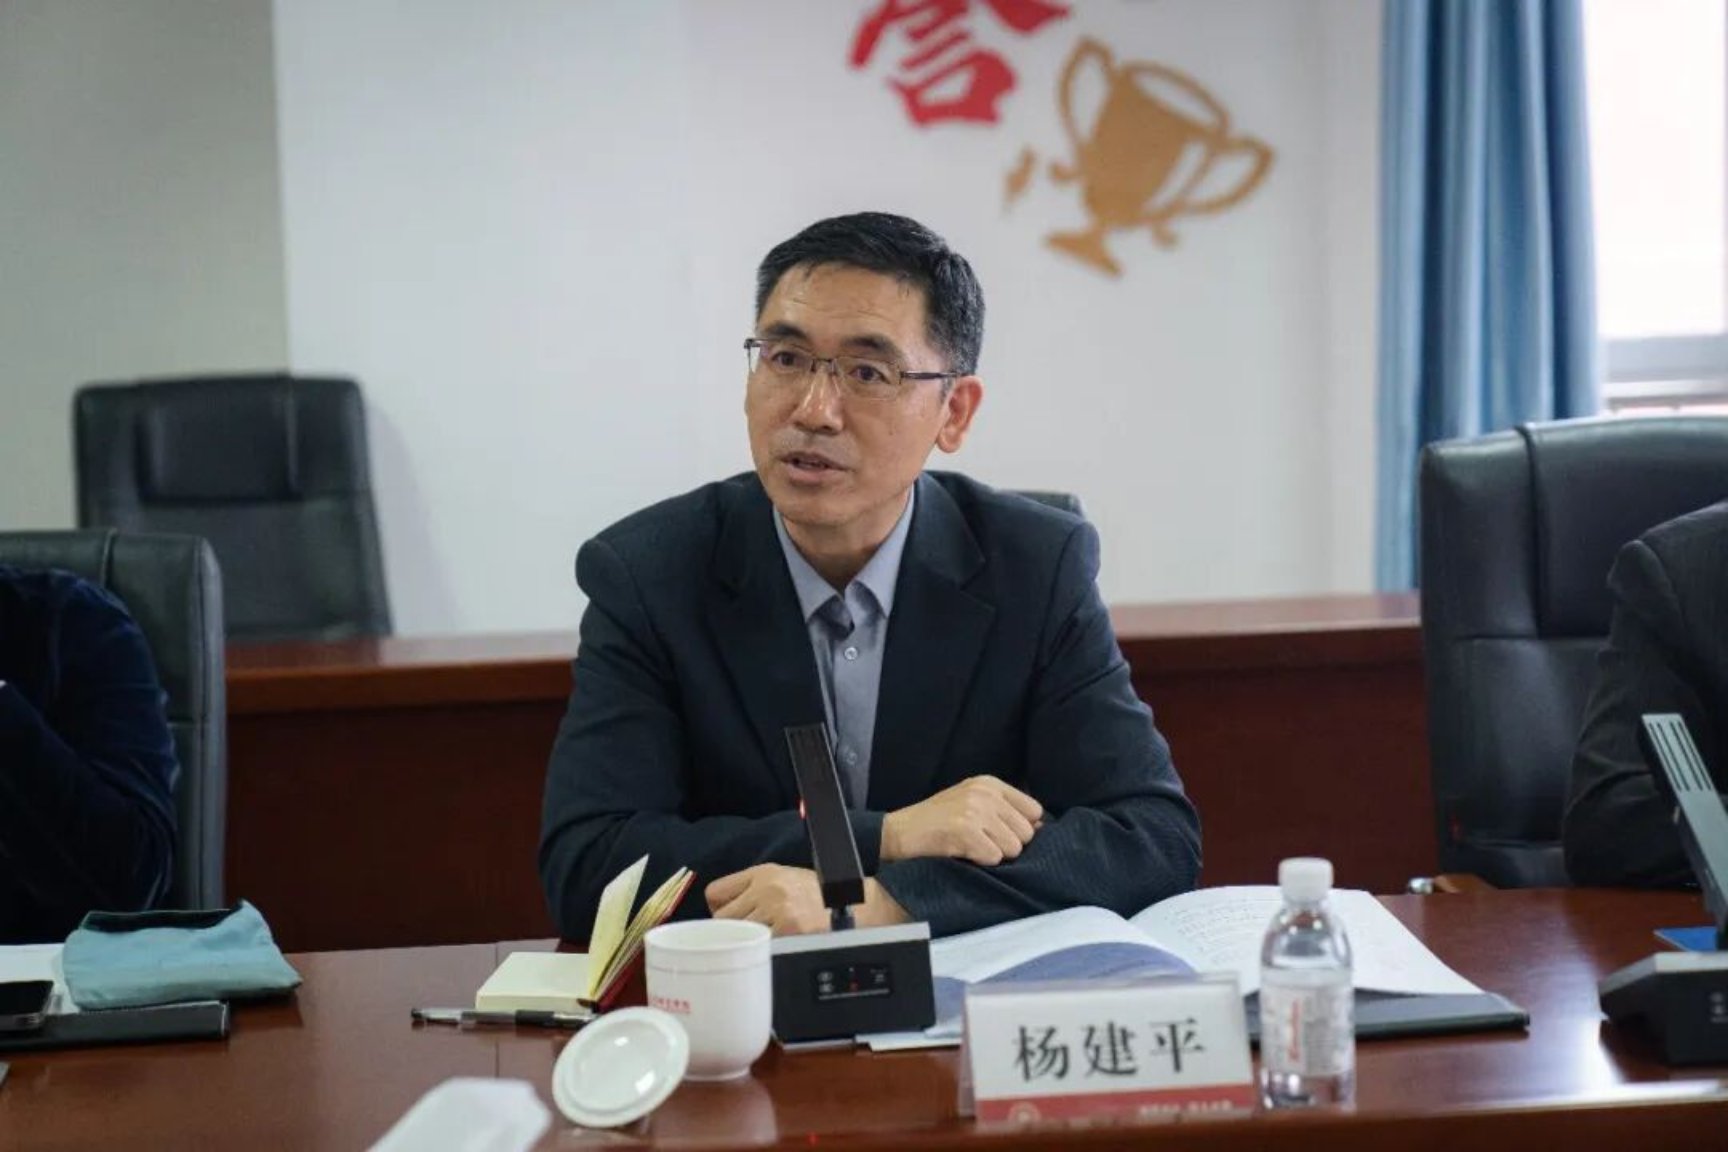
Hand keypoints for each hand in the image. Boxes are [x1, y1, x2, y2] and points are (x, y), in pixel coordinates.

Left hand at [707, 866, 911, 935]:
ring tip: (766, 941)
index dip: (719, 909)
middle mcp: (767, 889)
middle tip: (750, 935)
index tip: (729, 918)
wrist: (858, 905)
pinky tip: (776, 949)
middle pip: (721, 918)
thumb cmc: (820, 896)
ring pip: (738, 936)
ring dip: (748, 943)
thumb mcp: (783, 879)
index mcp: (763, 873)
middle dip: (731, 929)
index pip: (715, 893)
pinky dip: (763, 953)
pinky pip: (758, 949)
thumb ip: (753, 890)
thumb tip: (721, 913)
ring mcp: (777, 911)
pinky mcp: (789, 933)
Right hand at [881, 776, 1042, 864]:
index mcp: (990, 784)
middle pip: (1027, 832)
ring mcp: (975, 810)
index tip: (1001, 835)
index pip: (1034, 810)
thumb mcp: (972, 804)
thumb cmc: (937, 823)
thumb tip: (1042, 827)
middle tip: (982, 844)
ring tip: (971, 848)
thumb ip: (1005, 811)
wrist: (898, 833)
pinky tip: (963, 854)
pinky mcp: (965, 830)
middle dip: (1009, 845)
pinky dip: (981, 862)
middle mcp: (985, 793)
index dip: (1022, 829)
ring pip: (1013, 848)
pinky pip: (994, 857)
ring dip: (995, 855)